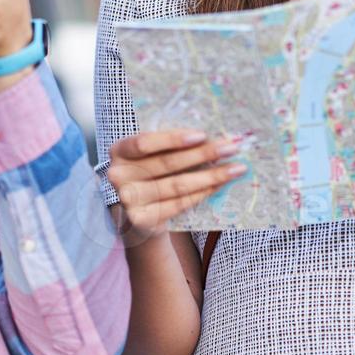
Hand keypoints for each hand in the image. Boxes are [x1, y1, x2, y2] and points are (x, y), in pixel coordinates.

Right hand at [107, 131, 245, 242]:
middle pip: (167, 163)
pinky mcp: (142, 220)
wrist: (136, 215)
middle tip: (232, 148)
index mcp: (118, 151)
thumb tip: (212, 136)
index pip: (145, 142)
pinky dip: (203, 193)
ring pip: (177, 185)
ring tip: (235, 168)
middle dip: (203, 154)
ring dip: (211, 176)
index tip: (202, 135)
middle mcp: (118, 176)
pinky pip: (179, 204)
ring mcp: (128, 200)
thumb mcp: (149, 156)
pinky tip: (219, 185)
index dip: (173, 139)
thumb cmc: (149, 174)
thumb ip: (169, 146)